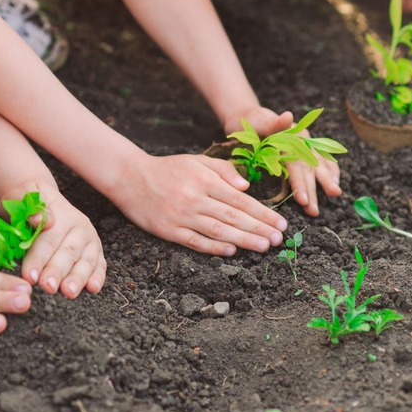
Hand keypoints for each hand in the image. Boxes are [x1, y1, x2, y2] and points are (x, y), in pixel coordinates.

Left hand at [0, 181, 105, 299]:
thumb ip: (24, 202)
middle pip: (68, 252)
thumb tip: (38, 220)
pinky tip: (92, 288)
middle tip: (48, 287)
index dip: (39, 258)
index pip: (48, 239)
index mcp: (60, 213)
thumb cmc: (27, 204)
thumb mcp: (18, 196)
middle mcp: (79, 226)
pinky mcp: (96, 251)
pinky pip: (100, 265)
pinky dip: (98, 277)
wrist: (42, 201)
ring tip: (68, 292)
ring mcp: (90, 240)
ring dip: (78, 278)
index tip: (29, 276)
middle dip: (57, 271)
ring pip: (85, 260)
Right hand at [109, 153, 287, 255]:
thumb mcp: (197, 160)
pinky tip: (231, 250)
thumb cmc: (168, 169)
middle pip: (233, 217)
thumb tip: (246, 187)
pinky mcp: (169, 230)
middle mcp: (195, 198)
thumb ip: (223, 171)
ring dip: (244, 240)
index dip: (263, 213)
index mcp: (205, 180)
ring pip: (218, 230)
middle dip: (260, 229)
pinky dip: (214, 247)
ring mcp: (182, 216)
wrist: (130, 177)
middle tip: (279, 239)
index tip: (280, 223)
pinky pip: (195, 241)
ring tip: (263, 246)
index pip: (240, 200)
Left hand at [228, 107, 341, 215]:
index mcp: (291, 135)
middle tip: (314, 210)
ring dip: (326, 182)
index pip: (297, 164)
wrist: (249, 115)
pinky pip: (322, 159)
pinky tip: (334, 182)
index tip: (303, 201)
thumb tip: (288, 116)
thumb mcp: (257, 122)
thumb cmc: (250, 122)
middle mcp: (302, 139)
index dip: (301, 183)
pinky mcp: (306, 147)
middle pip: (310, 167)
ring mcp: (306, 143)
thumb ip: (273, 123)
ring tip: (334, 196)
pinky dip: (330, 170)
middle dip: (313, 190)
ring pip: (318, 164)